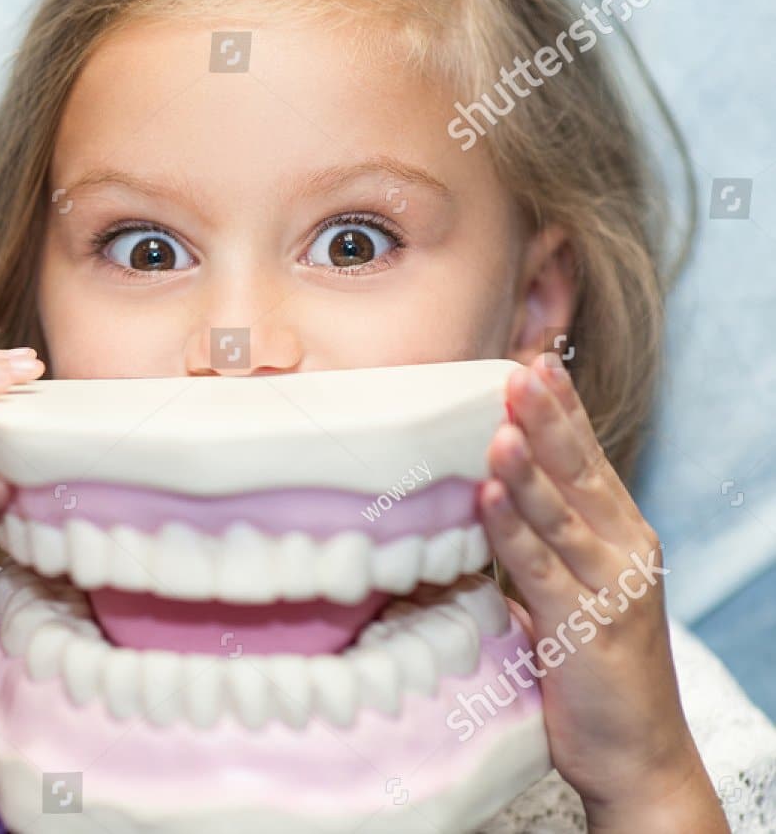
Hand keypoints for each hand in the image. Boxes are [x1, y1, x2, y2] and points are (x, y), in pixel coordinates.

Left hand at [477, 351, 727, 830]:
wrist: (640, 755)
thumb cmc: (595, 667)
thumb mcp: (572, 590)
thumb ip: (538, 547)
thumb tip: (481, 506)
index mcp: (620, 534)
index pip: (590, 458)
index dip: (563, 410)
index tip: (535, 364)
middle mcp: (624, 550)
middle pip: (580, 471)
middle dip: (547, 418)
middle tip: (518, 370)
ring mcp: (610, 587)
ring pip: (562, 513)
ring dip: (528, 465)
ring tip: (501, 422)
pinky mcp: (585, 627)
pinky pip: (540, 568)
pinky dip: (513, 529)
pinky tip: (489, 494)